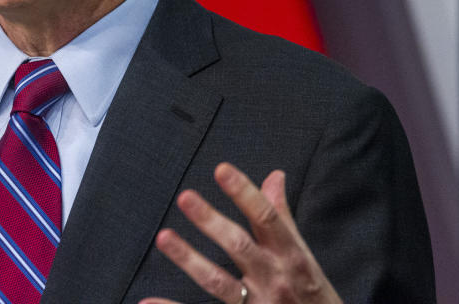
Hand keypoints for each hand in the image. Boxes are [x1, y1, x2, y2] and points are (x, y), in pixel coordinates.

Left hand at [140, 162, 340, 303]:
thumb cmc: (311, 294)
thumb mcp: (303, 255)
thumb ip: (283, 217)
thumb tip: (275, 176)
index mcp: (290, 256)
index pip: (266, 217)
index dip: (244, 192)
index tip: (220, 168)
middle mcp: (274, 278)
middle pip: (239, 246)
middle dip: (212, 222)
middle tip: (184, 196)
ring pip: (219, 282)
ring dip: (189, 259)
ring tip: (163, 236)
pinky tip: (147, 302)